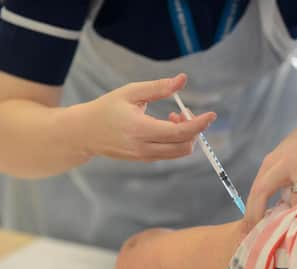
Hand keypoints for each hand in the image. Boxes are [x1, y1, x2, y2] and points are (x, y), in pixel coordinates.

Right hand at [82, 74, 215, 161]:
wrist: (85, 133)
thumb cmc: (107, 108)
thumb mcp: (131, 92)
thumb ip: (158, 87)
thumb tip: (182, 80)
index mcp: (139, 129)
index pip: (178, 132)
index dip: (198, 125)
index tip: (211, 115)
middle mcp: (143, 147)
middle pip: (183, 147)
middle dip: (193, 130)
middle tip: (183, 111)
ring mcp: (144, 157)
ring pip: (178, 153)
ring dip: (185, 136)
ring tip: (174, 116)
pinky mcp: (144, 160)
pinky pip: (169, 154)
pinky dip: (176, 141)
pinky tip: (166, 125)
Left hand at [245, 91, 296, 226]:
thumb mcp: (291, 159)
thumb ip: (283, 183)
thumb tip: (280, 213)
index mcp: (272, 163)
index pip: (255, 191)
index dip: (250, 214)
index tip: (250, 234)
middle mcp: (283, 162)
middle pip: (262, 191)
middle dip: (260, 216)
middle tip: (265, 239)